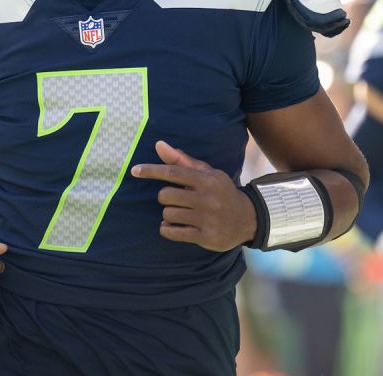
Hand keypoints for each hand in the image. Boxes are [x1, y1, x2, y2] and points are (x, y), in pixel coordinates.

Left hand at [132, 141, 254, 251]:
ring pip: (168, 214)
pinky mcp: (204, 236)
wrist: (248, 218)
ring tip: (181, 213)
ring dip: (168, 214)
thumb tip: (158, 145)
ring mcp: (206, 219)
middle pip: (166, 195)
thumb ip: (181, 160)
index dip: (151, 171)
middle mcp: (207, 199)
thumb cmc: (221, 192)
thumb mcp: (207, 173)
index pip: (173, 172)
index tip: (135, 171)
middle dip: (165, 197)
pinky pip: (172, 232)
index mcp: (206, 180)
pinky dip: (167, 229)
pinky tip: (174, 226)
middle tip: (176, 198)